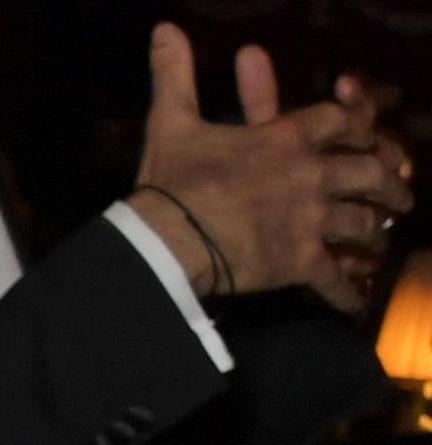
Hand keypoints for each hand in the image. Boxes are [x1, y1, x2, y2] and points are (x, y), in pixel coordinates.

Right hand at [132, 25, 411, 310]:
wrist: (165, 239)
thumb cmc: (171, 180)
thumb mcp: (171, 120)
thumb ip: (174, 74)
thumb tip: (163, 28)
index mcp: (289, 137)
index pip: (342, 121)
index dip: (359, 123)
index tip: (366, 132)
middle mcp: (313, 175)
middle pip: (370, 171)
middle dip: (388, 180)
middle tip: (398, 190)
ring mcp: (312, 220)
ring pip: (363, 221)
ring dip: (375, 229)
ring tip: (382, 236)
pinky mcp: (301, 262)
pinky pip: (336, 279)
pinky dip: (348, 292)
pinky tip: (357, 299)